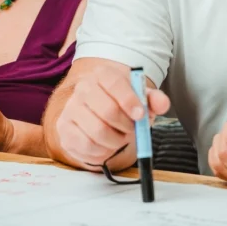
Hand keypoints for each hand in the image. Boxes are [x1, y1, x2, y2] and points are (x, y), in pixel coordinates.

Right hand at [55, 63, 169, 169]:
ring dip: (116, 141)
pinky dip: (102, 151)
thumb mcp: (141, 98)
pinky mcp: (64, 128)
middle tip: (132, 130)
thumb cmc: (123, 103)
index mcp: (102, 74)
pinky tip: (107, 146)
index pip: (115, 83)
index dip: (130, 101)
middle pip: (108, 111)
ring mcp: (70, 108)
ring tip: (120, 138)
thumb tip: (163, 103)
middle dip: (126, 126)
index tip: (140, 116)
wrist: (98, 112)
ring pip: (98, 132)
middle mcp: (83, 88)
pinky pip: (86, 146)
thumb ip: (154, 100)